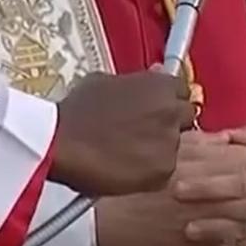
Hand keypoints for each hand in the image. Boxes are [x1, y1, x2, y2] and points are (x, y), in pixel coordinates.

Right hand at [51, 70, 192, 196]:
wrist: (60, 143)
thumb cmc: (76, 112)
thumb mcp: (104, 81)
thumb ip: (137, 81)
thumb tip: (154, 74)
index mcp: (160, 86)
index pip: (181, 91)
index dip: (167, 100)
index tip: (157, 107)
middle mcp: (171, 112)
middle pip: (185, 118)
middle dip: (168, 123)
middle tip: (142, 132)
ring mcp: (169, 142)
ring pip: (172, 146)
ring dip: (156, 149)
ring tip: (126, 152)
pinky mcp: (163, 170)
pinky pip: (162, 171)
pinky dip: (147, 172)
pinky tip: (124, 167)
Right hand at [95, 130, 245, 245]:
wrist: (99, 218)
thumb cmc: (127, 184)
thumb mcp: (161, 156)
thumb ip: (193, 146)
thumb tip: (221, 138)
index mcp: (194, 170)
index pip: (238, 166)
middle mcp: (199, 199)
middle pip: (245, 201)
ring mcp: (194, 229)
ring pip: (238, 236)